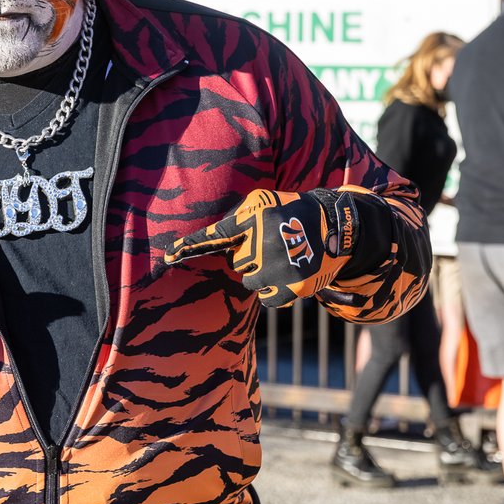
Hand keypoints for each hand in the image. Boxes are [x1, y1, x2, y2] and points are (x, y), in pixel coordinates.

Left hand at [164, 189, 359, 308]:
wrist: (336, 227)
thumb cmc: (291, 213)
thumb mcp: (264, 204)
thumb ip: (237, 221)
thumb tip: (210, 242)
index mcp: (256, 219)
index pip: (217, 235)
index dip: (190, 246)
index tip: (167, 257)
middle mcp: (265, 242)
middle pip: (236, 263)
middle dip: (249, 257)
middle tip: (270, 246)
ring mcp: (280, 266)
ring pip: (249, 282)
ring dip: (261, 275)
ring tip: (281, 259)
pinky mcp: (294, 287)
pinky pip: (268, 299)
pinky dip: (275, 291)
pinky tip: (289, 274)